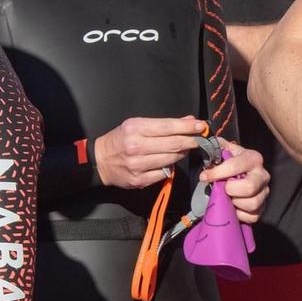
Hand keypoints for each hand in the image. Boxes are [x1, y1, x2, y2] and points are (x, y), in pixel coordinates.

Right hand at [92, 115, 208, 189]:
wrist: (100, 161)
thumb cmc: (120, 140)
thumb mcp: (136, 125)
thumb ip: (163, 124)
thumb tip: (188, 121)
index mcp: (135, 129)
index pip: (168, 127)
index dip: (188, 127)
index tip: (201, 126)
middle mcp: (136, 146)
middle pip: (173, 144)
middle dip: (191, 141)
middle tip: (201, 139)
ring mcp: (138, 165)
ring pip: (171, 159)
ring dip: (181, 154)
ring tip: (182, 149)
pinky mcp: (140, 179)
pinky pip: (164, 173)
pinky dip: (170, 167)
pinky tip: (168, 161)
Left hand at [200, 145, 268, 226]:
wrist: (241, 173)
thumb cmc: (230, 163)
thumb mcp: (224, 150)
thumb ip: (216, 146)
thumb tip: (205, 144)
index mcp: (253, 159)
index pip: (235, 167)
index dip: (217, 173)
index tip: (204, 177)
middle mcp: (263, 175)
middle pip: (249, 187)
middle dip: (230, 190)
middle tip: (222, 188)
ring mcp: (264, 192)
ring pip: (252, 204)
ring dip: (235, 203)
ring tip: (228, 197)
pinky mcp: (262, 207)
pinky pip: (252, 217)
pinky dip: (240, 214)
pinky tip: (234, 207)